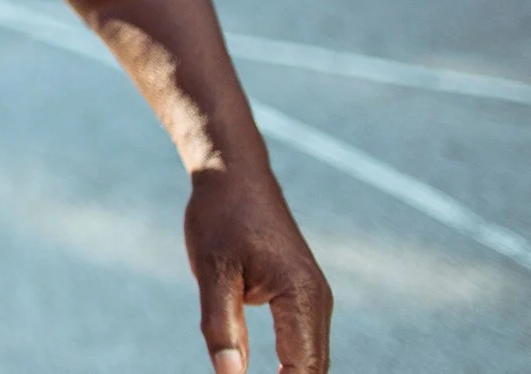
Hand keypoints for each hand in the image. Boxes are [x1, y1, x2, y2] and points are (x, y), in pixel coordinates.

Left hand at [185, 166, 331, 372]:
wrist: (234, 176)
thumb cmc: (221, 217)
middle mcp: (318, 301)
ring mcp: (313, 300)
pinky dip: (287, 368)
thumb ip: (221, 326)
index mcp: (302, 296)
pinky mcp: (301, 298)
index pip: (301, 370)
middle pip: (313, 370)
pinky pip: (301, 345)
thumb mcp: (212, 270)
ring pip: (310, 361)